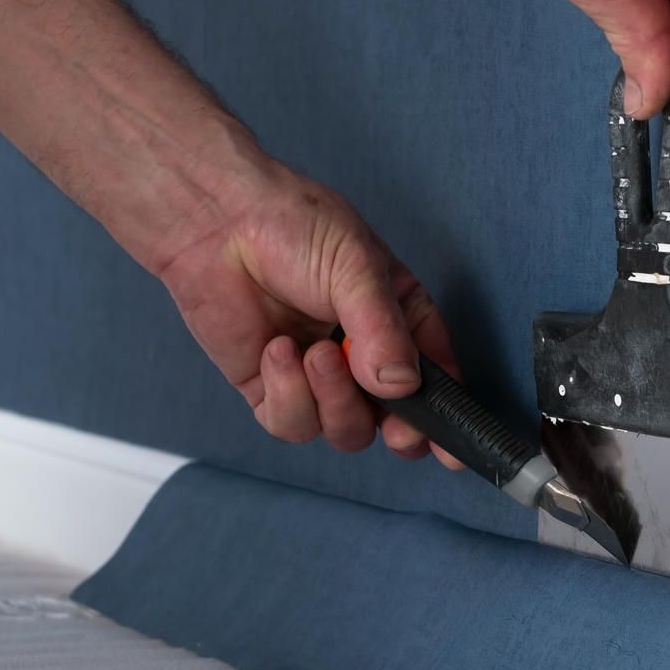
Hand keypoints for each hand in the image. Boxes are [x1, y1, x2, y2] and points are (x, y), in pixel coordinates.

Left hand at [156, 156, 463, 466]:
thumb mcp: (357, 267)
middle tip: (393, 425)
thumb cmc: (293, 224)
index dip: (447, 415)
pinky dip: (290, 396)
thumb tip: (400, 386)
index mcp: (400, 319)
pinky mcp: (273, 390)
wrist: (217, 221)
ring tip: (314, 352)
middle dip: (398, 429)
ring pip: (347, 430)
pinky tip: (277, 351)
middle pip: (396, 420)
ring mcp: (319, 377)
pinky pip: (294, 425)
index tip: (453, 448)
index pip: (437, 378)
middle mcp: (364, 355)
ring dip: (335, 400)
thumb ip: (383, 330)